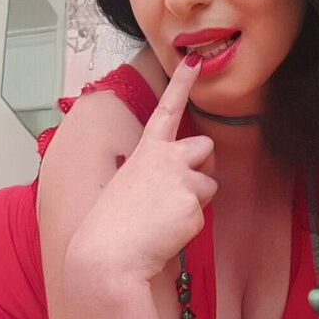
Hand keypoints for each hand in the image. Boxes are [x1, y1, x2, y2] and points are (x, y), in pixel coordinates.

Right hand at [67, 53, 216, 281]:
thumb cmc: (112, 226)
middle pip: (205, 148)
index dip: (182, 84)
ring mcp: (182, 178)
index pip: (167, 109)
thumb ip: (155, 175)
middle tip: (178, 192)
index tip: (195, 62)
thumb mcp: (128, 186)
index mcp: (146, 151)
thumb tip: (178, 183)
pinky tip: (166, 233)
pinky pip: (203, 213)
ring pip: (209, 184)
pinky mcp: (193, 204)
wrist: (109, 256)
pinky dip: (189, 225)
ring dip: (195, 200)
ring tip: (164, 218)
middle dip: (201, 166)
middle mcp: (167, 158)